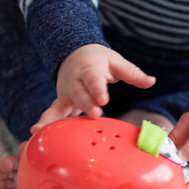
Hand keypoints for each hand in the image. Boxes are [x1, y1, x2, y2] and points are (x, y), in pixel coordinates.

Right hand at [30, 44, 155, 132]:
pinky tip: (36, 136)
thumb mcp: (116, 62)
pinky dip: (45, 124)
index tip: (103, 100)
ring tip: (41, 130)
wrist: (73, 52)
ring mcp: (66, 93)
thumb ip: (133, 74)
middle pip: (79, 94)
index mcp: (90, 70)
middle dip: (85, 105)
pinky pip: (53, 114)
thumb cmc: (98, 60)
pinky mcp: (61, 103)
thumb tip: (151, 81)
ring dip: (53, 118)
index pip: (94, 79)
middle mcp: (75, 82)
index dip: (98, 90)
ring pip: (59, 106)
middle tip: (94, 116)